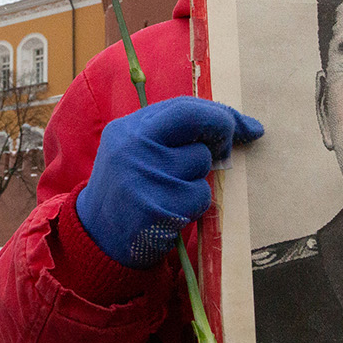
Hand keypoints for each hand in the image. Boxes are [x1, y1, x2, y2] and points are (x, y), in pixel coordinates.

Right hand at [77, 97, 262, 267]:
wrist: (97, 235)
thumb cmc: (131, 188)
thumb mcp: (140, 150)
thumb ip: (178, 133)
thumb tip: (245, 127)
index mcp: (129, 128)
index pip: (184, 107)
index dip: (220, 115)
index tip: (243, 127)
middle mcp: (133, 147)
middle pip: (197, 126)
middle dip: (221, 136)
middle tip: (223, 152)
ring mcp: (144, 177)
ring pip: (201, 165)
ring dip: (198, 180)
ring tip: (172, 193)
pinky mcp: (156, 208)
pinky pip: (199, 197)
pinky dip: (193, 206)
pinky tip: (171, 212)